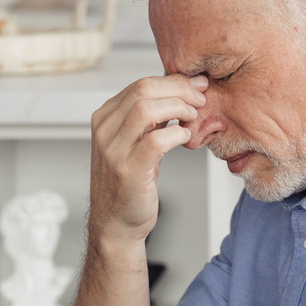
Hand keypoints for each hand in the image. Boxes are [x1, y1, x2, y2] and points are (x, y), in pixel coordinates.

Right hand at [87, 74, 207, 244]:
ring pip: (146, 109)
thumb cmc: (129, 184)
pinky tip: (186, 137)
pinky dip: (177, 134)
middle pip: (143, 90)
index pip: (140, 84)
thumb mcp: (135, 143)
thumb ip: (150, 118)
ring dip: (178, 108)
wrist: (115, 223)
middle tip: (200, 98)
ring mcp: (113, 150)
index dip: (173, 81)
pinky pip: (156, 141)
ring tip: (194, 116)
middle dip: (179, 90)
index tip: (196, 86)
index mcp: (105, 118)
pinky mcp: (128, 170)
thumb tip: (180, 90)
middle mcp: (104, 130)